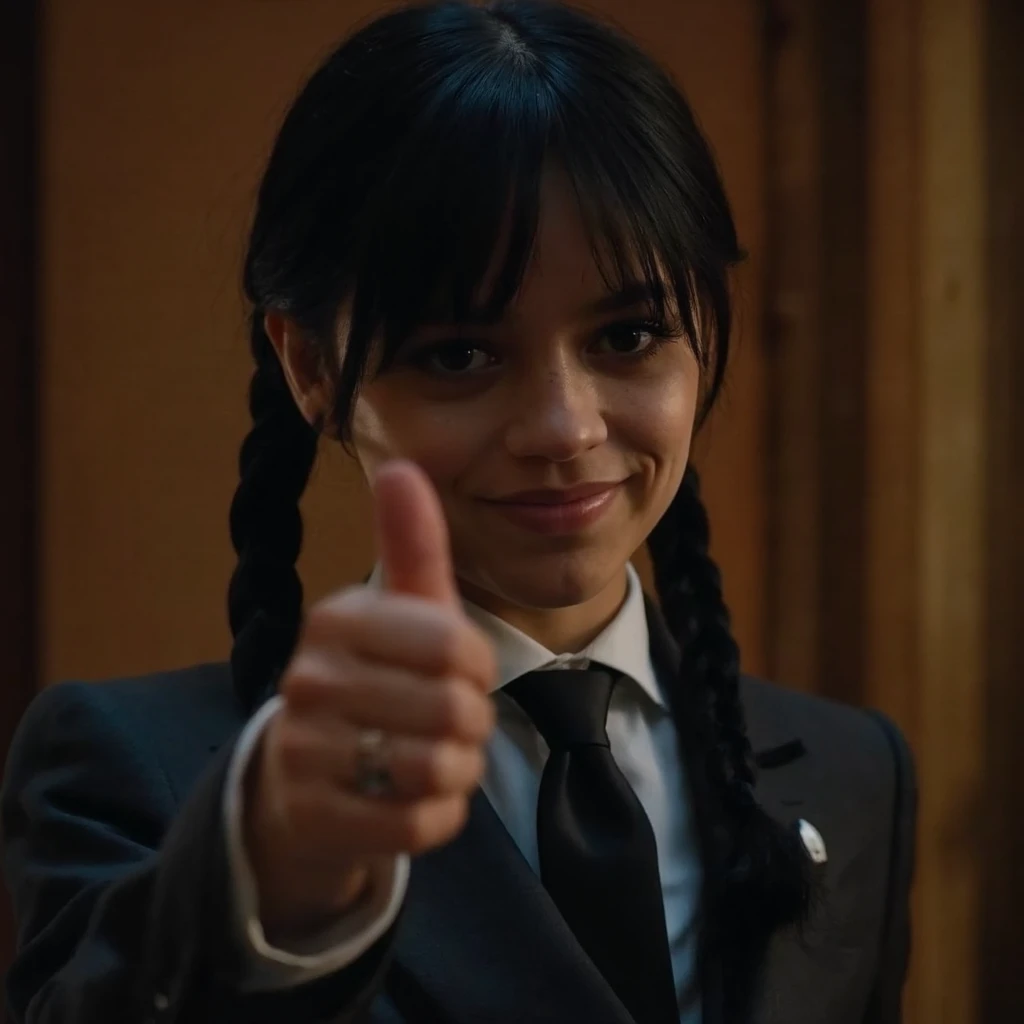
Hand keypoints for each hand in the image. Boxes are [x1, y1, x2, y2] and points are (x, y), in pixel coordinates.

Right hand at [243, 460, 496, 942]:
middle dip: (469, 722)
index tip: (460, 671)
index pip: (455, 646)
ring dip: (456, 769)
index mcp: (335, 619)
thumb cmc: (374, 675)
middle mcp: (307, 680)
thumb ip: (410, 542)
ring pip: (437, 769)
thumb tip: (400, 464)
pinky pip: (420, 824)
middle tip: (448, 721)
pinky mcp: (315, 818)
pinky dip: (437, 813)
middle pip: (452, 710)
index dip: (478, 667)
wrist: (306, 773)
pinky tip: (413, 794)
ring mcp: (304, 753)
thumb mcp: (400, 608)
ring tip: (432, 755)